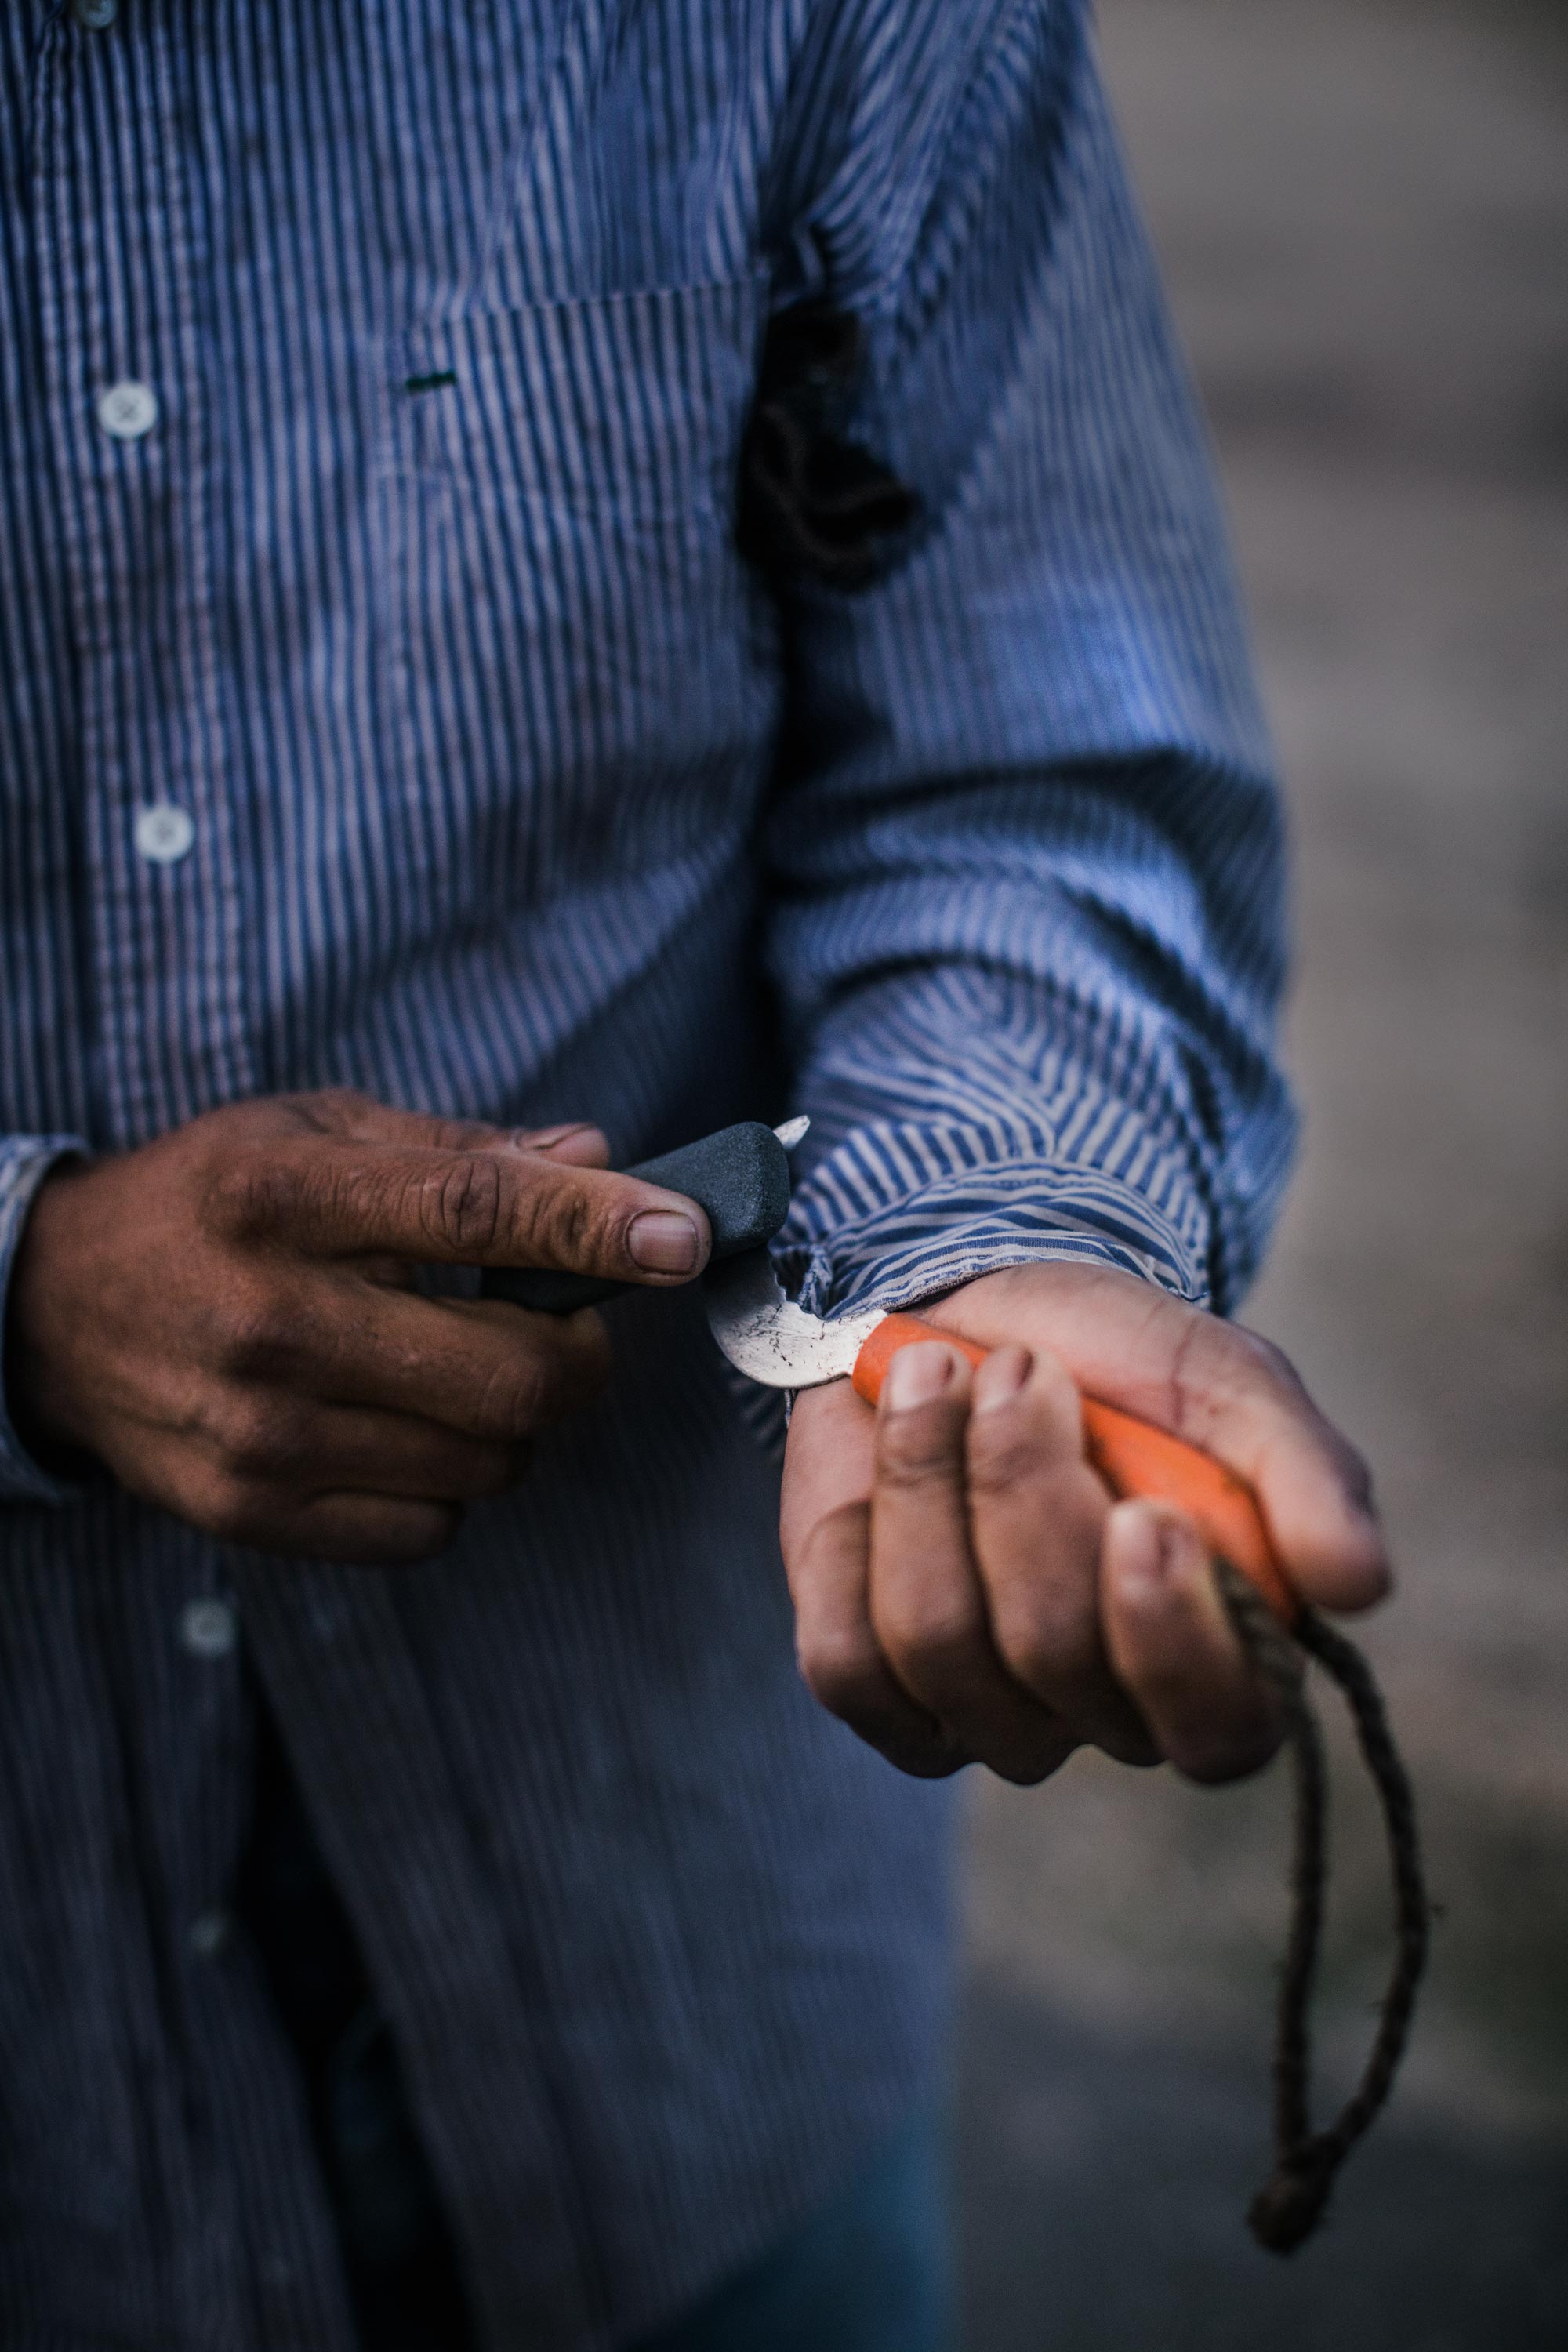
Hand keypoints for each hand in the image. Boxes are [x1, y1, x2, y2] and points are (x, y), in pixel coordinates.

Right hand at [6, 1091, 710, 1562]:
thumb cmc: (211, 1201)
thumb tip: (603, 1162)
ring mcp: (260, 1433)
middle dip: (580, 1354)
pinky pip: (428, 1530)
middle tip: (568, 1323)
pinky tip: (407, 1428)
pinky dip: (452, 1486)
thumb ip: (463, 1153)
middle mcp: (270, 1320)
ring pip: (486, 1463)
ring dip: (514, 1421)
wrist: (54, 1310)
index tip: (684, 1235)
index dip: (599, 1230)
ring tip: (463, 1368)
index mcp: (286, 1197)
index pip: (478, 1214)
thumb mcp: (315, 1132)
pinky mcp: (251, 1513)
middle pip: (510, 1376)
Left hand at [780, 1260, 1387, 1785]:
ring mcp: (981, 1711)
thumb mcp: (1226, 1382)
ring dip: (929, 1481)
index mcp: (1224, 1655)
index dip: (1171, 1638)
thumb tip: (1359, 1585)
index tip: (1146, 1513)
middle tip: (1026, 1370)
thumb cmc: (1115, 1358)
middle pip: (1053, 1653)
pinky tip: (887, 1455)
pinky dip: (858, 1529)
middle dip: (1025, 1485)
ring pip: (939, 1645)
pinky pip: (846, 1658)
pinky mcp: (871, 1686)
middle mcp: (1105, 1711)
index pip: (1216, 1729)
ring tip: (940, 1374)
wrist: (963, 1304)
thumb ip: (1304, 1474)